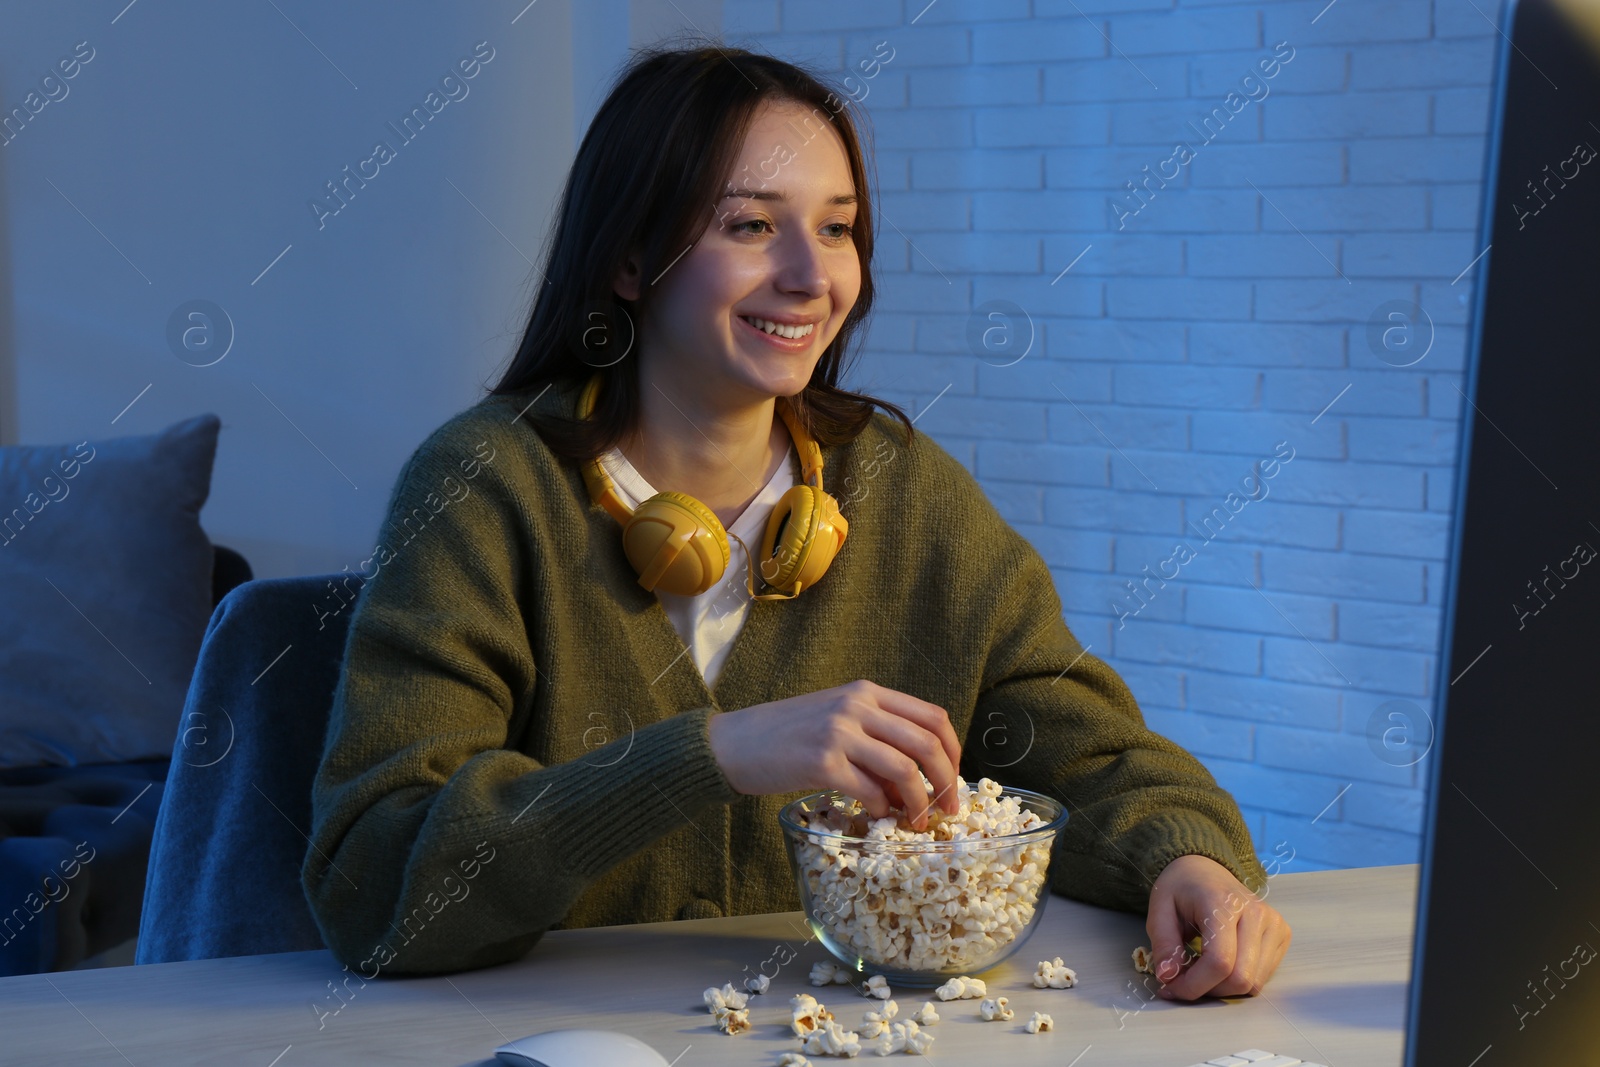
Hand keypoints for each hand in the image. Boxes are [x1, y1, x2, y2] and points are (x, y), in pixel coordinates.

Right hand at [707, 679, 960, 829]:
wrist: (733, 743)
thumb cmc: (785, 735)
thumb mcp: (836, 718)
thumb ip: (876, 736)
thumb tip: (916, 781)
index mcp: (866, 692)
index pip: (932, 716)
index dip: (954, 751)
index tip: (954, 778)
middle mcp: (857, 706)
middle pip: (927, 743)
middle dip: (946, 781)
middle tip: (949, 809)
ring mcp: (839, 733)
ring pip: (904, 770)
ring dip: (918, 803)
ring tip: (915, 821)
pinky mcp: (821, 762)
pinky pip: (870, 792)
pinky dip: (882, 810)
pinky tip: (876, 816)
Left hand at [1145, 854, 1290, 999]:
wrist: (1205, 869)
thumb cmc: (1181, 890)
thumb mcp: (1158, 910)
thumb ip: (1163, 945)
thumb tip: (1168, 977)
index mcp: (1224, 903)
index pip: (1220, 962)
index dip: (1194, 985)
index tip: (1171, 987)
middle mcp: (1256, 913)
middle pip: (1240, 978)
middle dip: (1208, 990)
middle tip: (1184, 980)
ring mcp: (1274, 924)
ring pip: (1254, 983)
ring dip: (1223, 988)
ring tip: (1201, 971)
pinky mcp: (1282, 934)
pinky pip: (1263, 977)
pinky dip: (1239, 981)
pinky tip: (1222, 964)